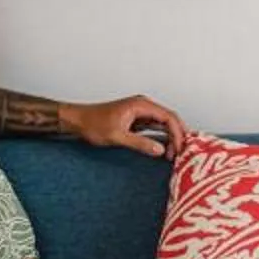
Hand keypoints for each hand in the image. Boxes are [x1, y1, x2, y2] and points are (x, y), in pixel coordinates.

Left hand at [67, 94, 190, 157]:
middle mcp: (142, 106)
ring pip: (163, 124)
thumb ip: (139, 143)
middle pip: (169, 119)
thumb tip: (160, 149)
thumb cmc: (92, 123)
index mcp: (140, 105)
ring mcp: (140, 113)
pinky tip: (164, 149)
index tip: (181, 147)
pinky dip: (161, 137)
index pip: (168, 117)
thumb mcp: (117, 136)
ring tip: (173, 154)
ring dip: (170, 137)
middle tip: (181, 153)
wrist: (78, 121)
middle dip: (177, 135)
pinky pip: (154, 127)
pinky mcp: (136, 120)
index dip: (178, 132)